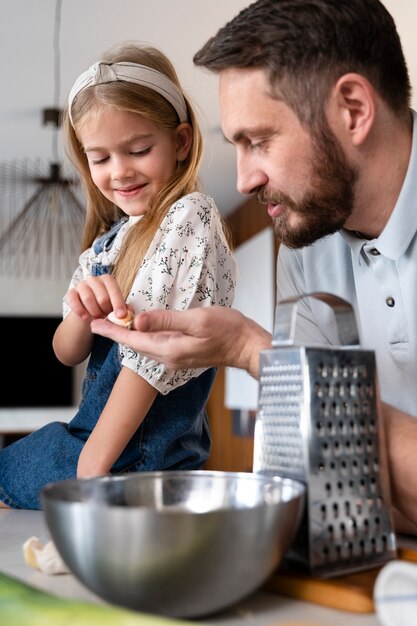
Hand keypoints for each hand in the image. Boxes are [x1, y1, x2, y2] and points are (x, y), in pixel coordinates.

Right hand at [66, 274, 126, 320]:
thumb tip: (130, 312)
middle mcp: (94, 279)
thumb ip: (124, 308)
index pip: (114, 290)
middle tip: (107, 318)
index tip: (121, 315)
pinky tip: (85, 317)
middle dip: (106, 311)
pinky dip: (80, 310)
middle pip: (102, 297)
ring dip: (94, 312)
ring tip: (98, 318)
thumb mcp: (116, 306)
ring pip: (88, 299)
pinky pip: (73, 301)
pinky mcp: (71, 292)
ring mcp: (82, 285)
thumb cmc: (105, 306)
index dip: (118, 304)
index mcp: (108, 280)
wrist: (89, 311)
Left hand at [91, 306, 271, 377]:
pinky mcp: (183, 353)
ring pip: (145, 345)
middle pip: (136, 344)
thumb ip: (167, 320)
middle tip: (97, 321)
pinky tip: (141, 327)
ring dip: (129, 334)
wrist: (247, 346)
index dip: (112, 331)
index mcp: (169, 350)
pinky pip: (157, 344)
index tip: (94, 324)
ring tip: (113, 322)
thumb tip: (138, 321)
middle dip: (116, 332)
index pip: (133, 340)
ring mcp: (176, 357)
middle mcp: (169, 357)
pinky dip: (144, 335)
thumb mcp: (197, 320)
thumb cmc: (228, 331)